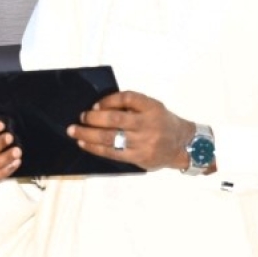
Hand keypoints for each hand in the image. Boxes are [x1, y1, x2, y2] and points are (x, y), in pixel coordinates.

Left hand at [67, 91, 195, 171]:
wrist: (183, 145)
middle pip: (115, 120)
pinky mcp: (139, 157)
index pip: (127, 98)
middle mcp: (148, 124)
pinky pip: (112, 153)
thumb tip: (100, 107)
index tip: (95, 105)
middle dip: (93, 119)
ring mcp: (143, 142)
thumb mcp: (153, 107)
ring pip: (110, 138)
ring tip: (74, 131)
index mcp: (152, 107)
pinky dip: (95, 148)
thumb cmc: (162, 122)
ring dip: (88, 134)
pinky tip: (84, 143)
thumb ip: (132, 106)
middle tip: (80, 117)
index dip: (108, 100)